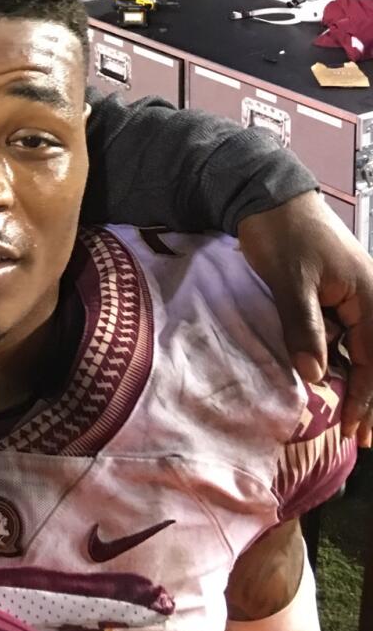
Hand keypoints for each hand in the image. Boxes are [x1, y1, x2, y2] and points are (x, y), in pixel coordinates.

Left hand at [238, 192, 372, 445]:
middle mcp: (369, 298)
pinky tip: (330, 378)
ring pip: (362, 348)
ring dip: (358, 380)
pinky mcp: (337, 294)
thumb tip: (315, 376)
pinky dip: (341, 358)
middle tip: (361, 436)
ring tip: (348, 417)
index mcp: (369, 295)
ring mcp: (354, 296)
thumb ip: (304, 328)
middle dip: (372, 396)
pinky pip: (346, 334)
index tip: (357, 429)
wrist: (267, 195)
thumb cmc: (283, 233)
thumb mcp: (290, 281)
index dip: (368, 396)